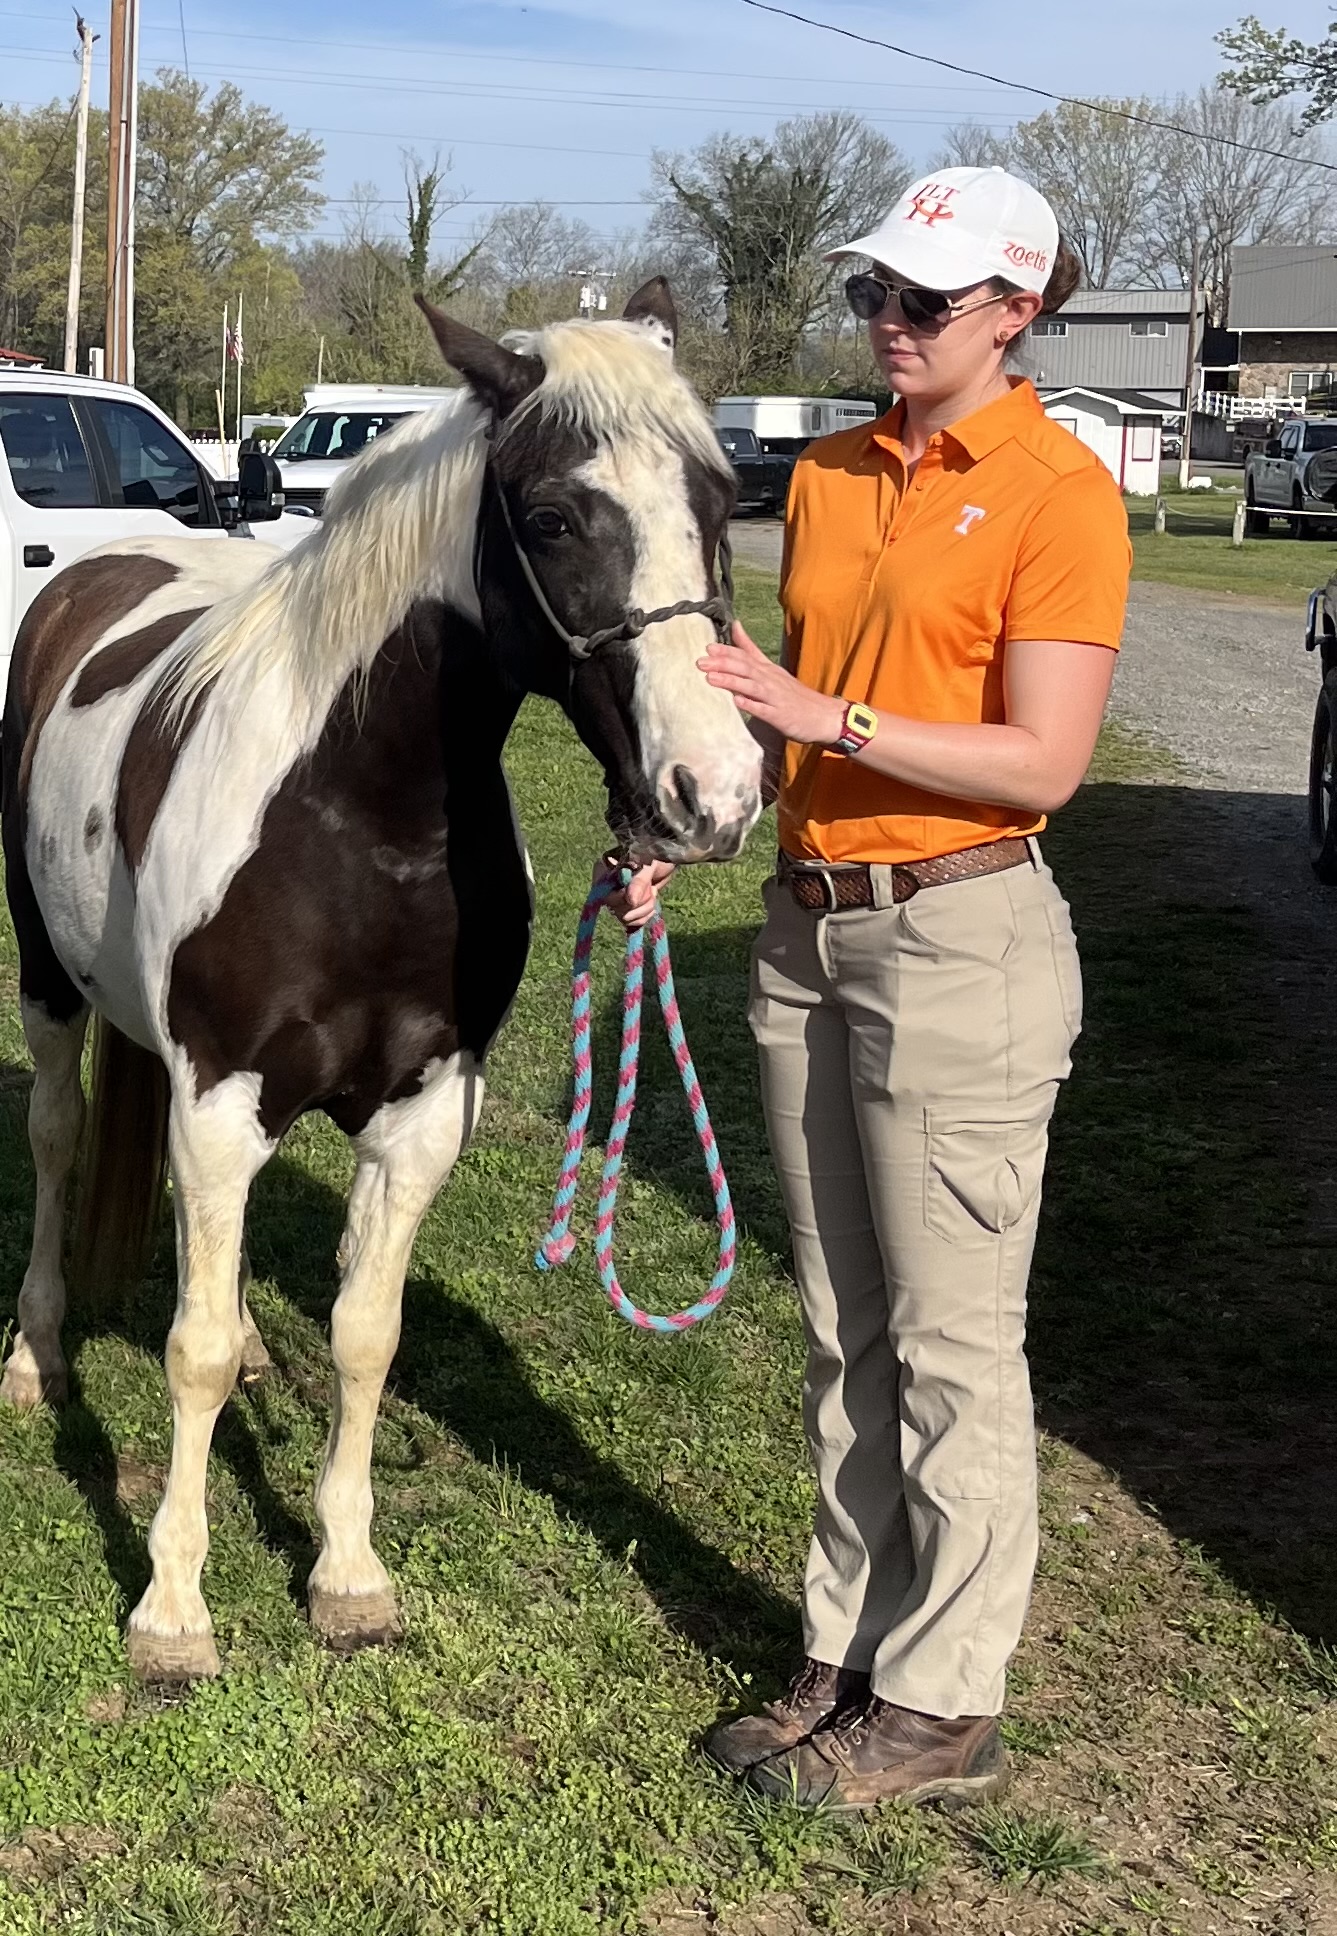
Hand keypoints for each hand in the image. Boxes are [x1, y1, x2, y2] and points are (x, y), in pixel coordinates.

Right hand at [593, 854, 675, 931]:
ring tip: (653, 893)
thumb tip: (631, 901)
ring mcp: (616, 898)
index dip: (622, 896)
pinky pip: (630, 922)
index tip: (639, 890)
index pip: (603, 892)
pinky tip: (652, 903)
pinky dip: (644, 916)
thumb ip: (639, 882)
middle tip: (651, 888)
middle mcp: (607, 885)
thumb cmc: (655, 856)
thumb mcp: (647, 866)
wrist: (666, 859)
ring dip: (644, 909)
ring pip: (624, 917)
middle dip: (638, 902)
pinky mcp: (626, 908)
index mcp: (605, 869)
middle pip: (613, 907)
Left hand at [699, 622, 845, 745]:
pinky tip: (737, 702)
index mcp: (768, 670)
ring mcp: (776, 698)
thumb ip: (751, 650)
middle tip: (700, 661)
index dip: (727, 651)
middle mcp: (771, 680)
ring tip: (711, 678)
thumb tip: (735, 626)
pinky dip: (751, 705)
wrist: (824, 716)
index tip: (708, 647)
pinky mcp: (781, 716)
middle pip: (746, 668)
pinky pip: (765, 710)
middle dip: (723, 664)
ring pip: (752, 687)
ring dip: (731, 681)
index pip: (746, 656)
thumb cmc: (794, 695)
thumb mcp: (772, 669)